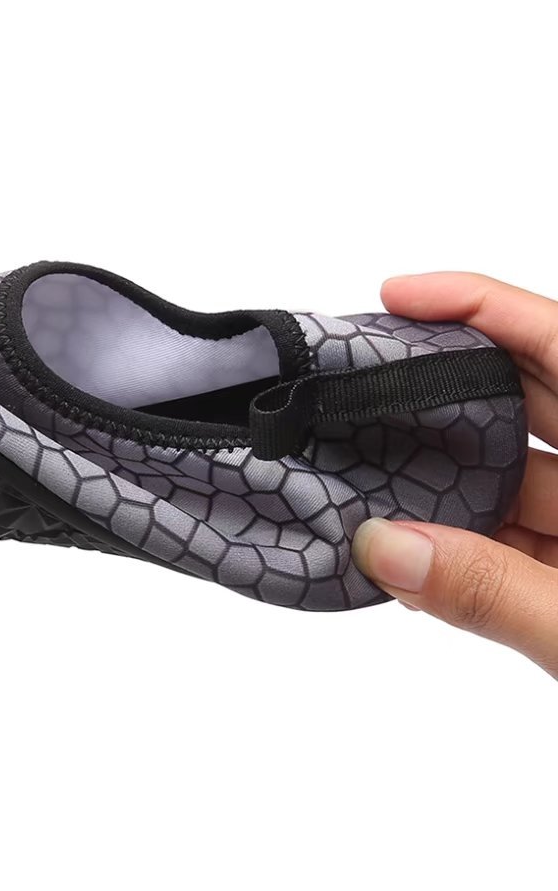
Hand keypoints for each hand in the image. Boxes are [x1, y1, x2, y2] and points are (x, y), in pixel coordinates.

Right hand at [351, 273, 557, 678]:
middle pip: (534, 397)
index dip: (482, 307)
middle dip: (441, 386)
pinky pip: (520, 537)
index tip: (398, 296)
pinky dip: (464, 539)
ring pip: (520, 474)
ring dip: (444, 477)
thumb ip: (495, 595)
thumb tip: (385, 549)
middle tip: (356, 383)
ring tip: (366, 471)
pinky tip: (409, 547)